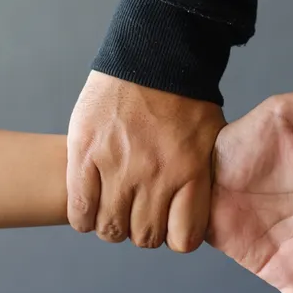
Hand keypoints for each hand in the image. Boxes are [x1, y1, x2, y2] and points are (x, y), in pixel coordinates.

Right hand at [67, 72, 225, 250]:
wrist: (154, 53)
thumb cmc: (186, 95)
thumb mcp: (212, 138)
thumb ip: (202, 175)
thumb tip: (195, 208)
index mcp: (190, 173)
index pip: (183, 239)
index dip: (174, 237)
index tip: (170, 225)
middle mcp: (155, 176)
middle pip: (144, 236)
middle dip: (142, 231)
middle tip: (138, 214)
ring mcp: (118, 166)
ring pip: (111, 229)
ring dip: (112, 225)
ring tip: (113, 209)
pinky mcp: (85, 154)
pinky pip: (80, 210)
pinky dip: (84, 217)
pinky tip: (90, 208)